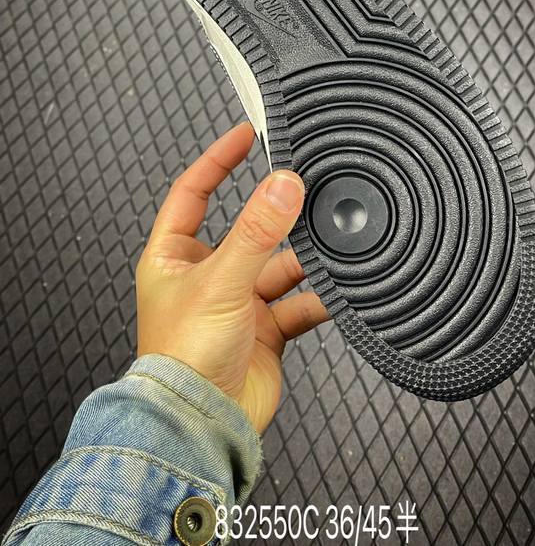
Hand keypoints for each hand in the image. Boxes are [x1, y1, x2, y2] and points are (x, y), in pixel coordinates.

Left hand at [136, 122, 329, 432]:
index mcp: (174, 256)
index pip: (194, 191)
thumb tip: (282, 185)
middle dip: (274, 219)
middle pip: (247, 229)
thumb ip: (256, 231)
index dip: (218, 160)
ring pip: (279, 266)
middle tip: (302, 192)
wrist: (202, 425)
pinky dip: (317, 298)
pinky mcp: (264, 329)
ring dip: (302, 261)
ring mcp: (237, 303)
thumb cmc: (183, 360)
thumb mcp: (221, 280)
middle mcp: (206, 276)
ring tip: (326, 247)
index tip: (245, 134)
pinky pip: (298, 303)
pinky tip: (334, 292)